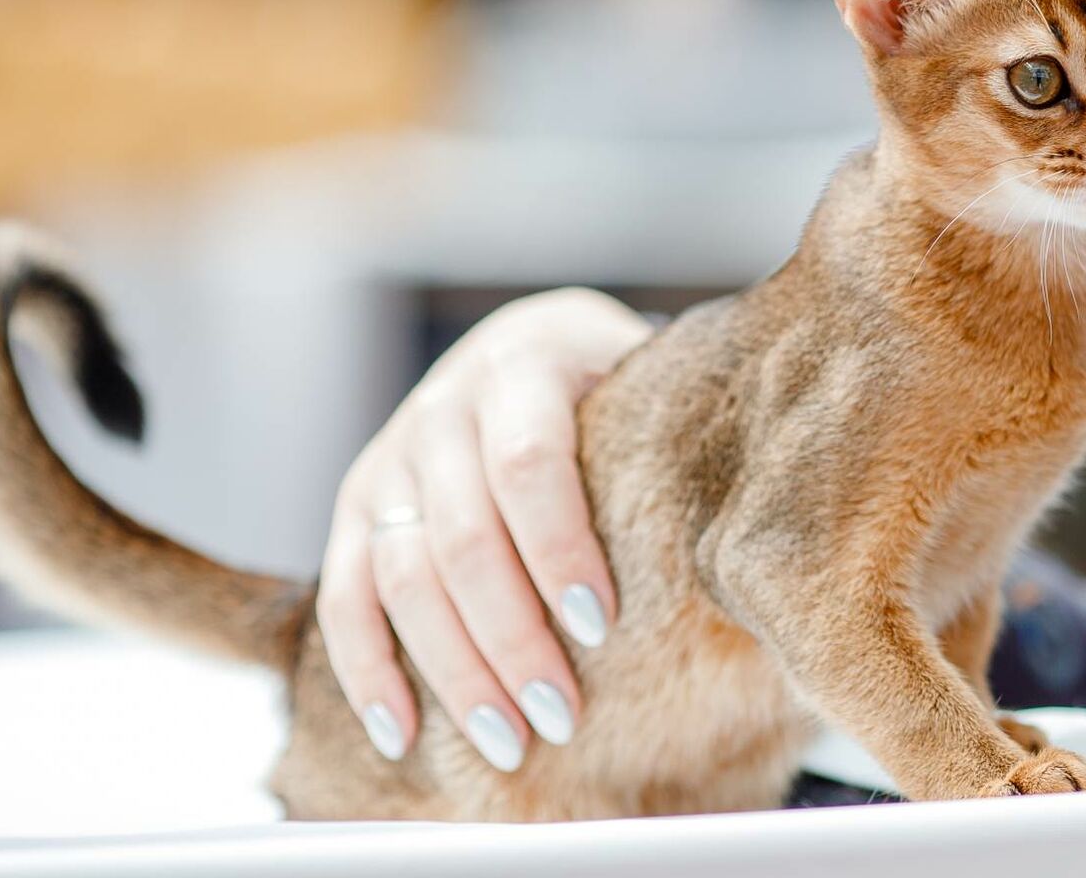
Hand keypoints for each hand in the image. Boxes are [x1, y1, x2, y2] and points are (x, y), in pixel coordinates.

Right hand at [317, 287, 653, 767]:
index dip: (560, 549)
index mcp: (525, 365)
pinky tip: (405, 732)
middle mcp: (444, 406)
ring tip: (509, 741)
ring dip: (453, 668)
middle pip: (463, 537)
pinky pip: (344, 594)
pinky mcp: (357, 504)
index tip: (602, 625)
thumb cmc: (616, 386)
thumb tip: (740, 540)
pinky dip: (367, 669)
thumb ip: (675, 441)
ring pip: (401, 575)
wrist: (532, 344)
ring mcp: (392, 455)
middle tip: (562, 714)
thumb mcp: (646, 381)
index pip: (530, 464)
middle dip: (512, 637)